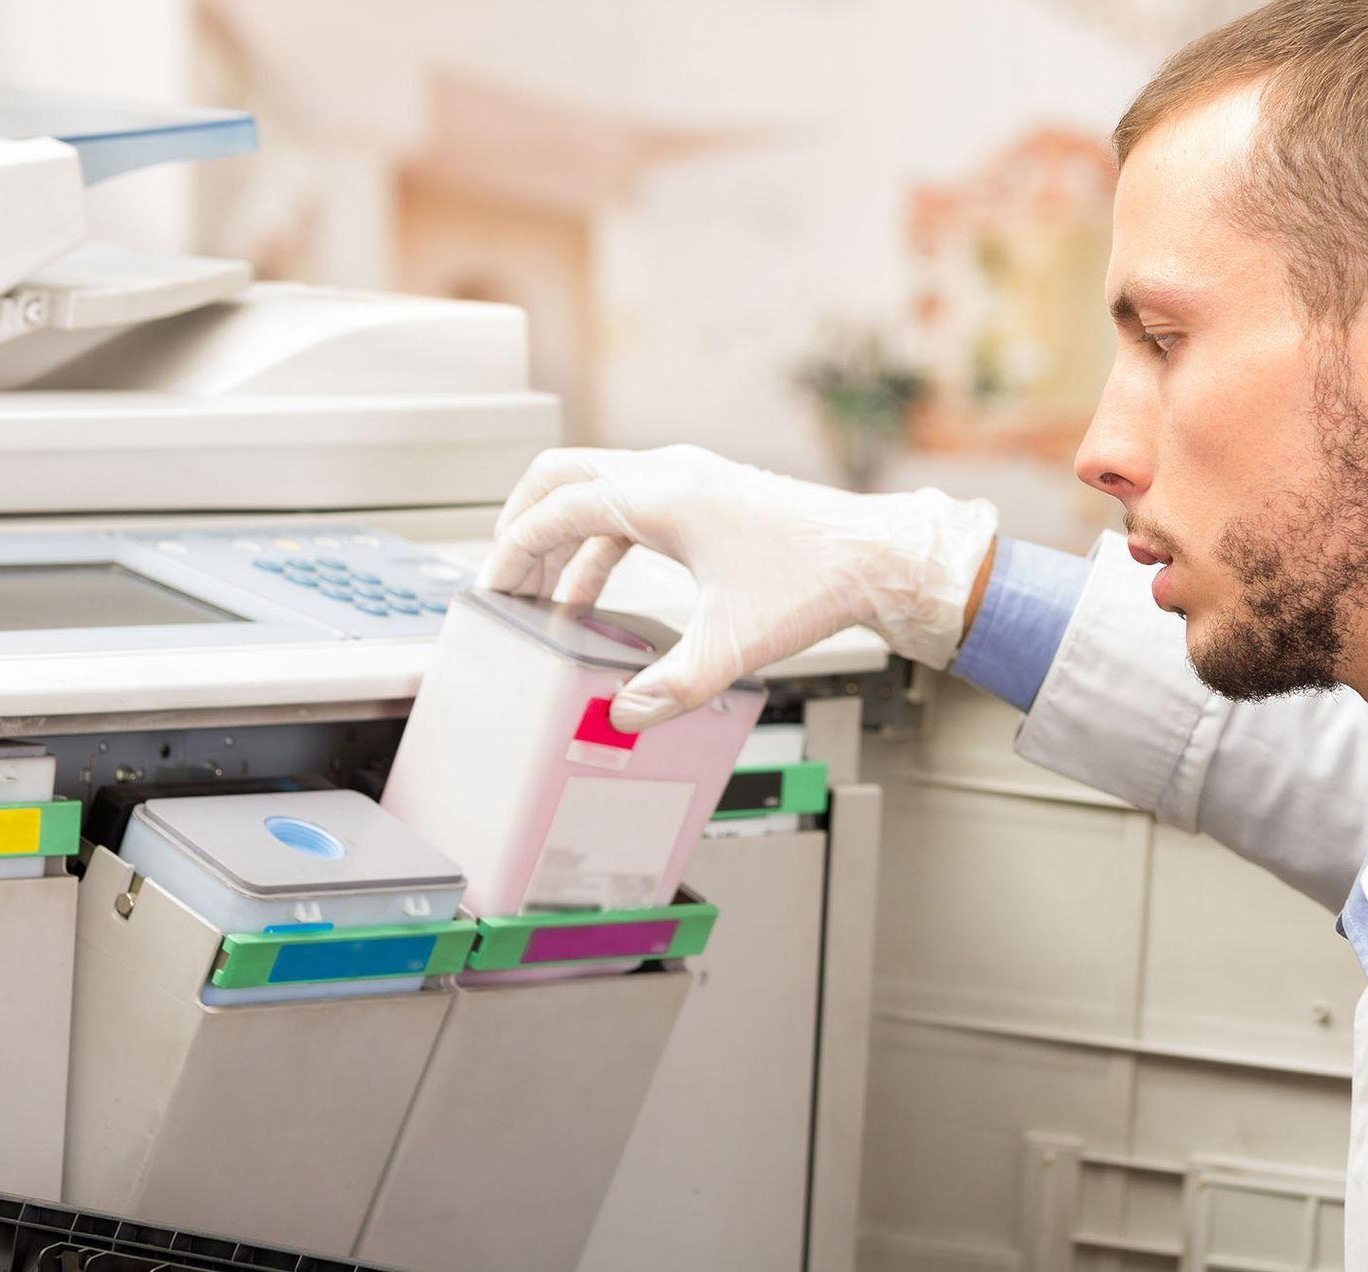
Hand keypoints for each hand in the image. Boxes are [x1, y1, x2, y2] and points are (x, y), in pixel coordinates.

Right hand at [477, 445, 997, 730]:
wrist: (876, 556)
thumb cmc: (815, 582)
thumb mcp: (734, 645)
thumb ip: (672, 686)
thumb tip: (622, 717)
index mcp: (664, 494)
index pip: (558, 507)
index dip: (514, 547)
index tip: (491, 587)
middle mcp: (671, 472)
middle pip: (563, 477)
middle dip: (523, 525)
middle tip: (501, 578)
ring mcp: (690, 477)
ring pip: (596, 491)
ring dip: (561, 537)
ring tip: (539, 594)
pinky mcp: (707, 494)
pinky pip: (630, 509)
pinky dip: (599, 543)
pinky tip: (593, 593)